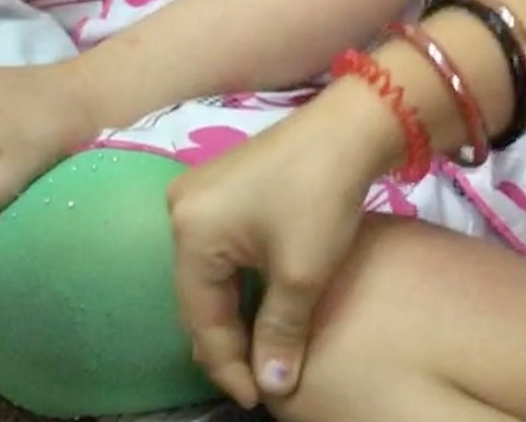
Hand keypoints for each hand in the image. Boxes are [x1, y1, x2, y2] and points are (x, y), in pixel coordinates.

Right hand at [166, 78, 403, 406]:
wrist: (346, 130)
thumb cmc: (319, 199)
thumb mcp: (302, 274)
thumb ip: (280, 335)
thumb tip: (272, 391)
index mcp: (190, 231)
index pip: (201, 317)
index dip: (227, 364)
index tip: (256, 400)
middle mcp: (179, 209)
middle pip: (196, 295)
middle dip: (225, 342)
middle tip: (256, 382)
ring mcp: (196, 194)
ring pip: (207, 275)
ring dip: (231, 315)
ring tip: (258, 353)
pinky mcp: (218, 188)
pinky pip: (216, 251)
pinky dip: (235, 285)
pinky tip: (255, 308)